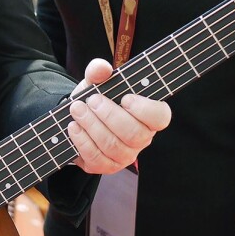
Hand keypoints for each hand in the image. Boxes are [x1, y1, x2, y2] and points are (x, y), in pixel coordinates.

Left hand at [67, 58, 170, 174]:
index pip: (160, 117)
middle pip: (134, 134)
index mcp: (147, 116)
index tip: (125, 98)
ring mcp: (124, 156)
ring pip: (113, 146)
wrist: (76, 119)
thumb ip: (98, 71)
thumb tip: (102, 68)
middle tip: (92, 100)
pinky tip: (73, 127)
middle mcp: (140, 139)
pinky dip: (82, 141)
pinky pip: (96, 158)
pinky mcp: (105, 166)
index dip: (145, 110)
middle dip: (110, 115)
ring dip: (92, 125)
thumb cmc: (95, 98)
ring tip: (77, 109)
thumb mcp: (95, 82)